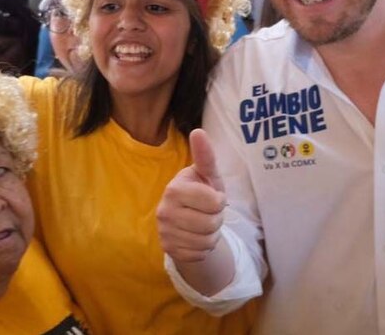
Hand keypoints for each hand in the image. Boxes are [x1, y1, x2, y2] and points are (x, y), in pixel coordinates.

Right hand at [157, 129, 226, 262]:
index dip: (219, 201)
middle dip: (217, 219)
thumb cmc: (201, 191)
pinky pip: (198, 254)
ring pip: (206, 241)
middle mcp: (164, 211)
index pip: (214, 202)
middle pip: (211, 223)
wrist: (187, 219)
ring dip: (211, 234)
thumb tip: (198, 131)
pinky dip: (203, 248)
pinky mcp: (168, 249)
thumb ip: (205, 156)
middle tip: (208, 213)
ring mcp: (164, 232)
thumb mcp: (207, 174)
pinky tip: (196, 237)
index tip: (212, 197)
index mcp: (174, 189)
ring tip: (203, 224)